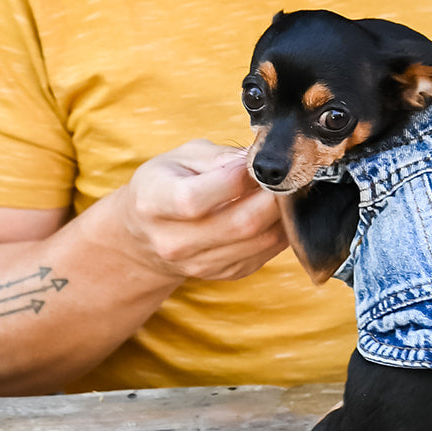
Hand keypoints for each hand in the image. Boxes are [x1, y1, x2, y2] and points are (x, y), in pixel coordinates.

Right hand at [114, 141, 285, 283]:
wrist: (145, 234)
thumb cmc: (165, 184)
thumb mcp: (180, 157)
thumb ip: (217, 157)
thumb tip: (257, 160)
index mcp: (155, 203)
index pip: (196, 199)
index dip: (235, 178)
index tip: (254, 162)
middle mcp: (174, 241)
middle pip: (239, 225)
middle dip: (273, 196)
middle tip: (285, 175)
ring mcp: (200, 264)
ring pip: (260, 241)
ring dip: (282, 213)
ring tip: (285, 190)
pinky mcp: (226, 274)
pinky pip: (266, 253)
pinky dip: (280, 229)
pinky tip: (277, 211)